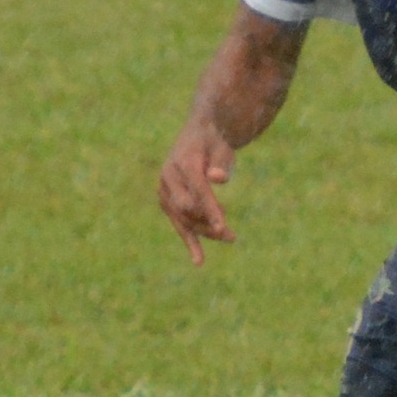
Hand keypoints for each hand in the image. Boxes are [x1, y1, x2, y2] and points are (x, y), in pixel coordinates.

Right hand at [156, 122, 238, 265]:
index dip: (210, 209)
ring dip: (205, 232)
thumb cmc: (215, 142)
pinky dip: (189, 240)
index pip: (197, 189)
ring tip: (231, 238)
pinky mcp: (167, 201)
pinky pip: (178, 222)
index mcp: (183, 161)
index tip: (223, 227)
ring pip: (183, 219)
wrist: (199, 134)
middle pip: (187, 208)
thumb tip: (219, 179)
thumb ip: (221, 163)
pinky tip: (199, 261)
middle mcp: (169, 176)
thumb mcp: (223, 147)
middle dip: (208, 223)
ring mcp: (165, 190)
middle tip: (231, 236)